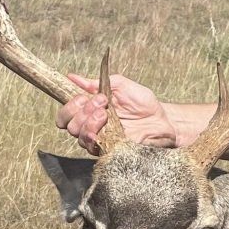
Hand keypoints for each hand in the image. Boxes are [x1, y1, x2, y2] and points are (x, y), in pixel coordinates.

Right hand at [57, 71, 177, 149]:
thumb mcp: (120, 85)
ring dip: (89, 122)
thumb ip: (96, 82)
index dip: (70, 104)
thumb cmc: (143, 103)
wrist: (162, 120)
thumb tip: (72, 77)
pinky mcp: (109, 151)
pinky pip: (93, 148)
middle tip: (101, 103)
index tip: (86, 96)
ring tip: (105, 114)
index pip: (66, 113)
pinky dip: (93, 137)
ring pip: (79, 136)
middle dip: (81, 111)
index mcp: (90, 110)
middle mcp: (91, 126)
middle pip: (68, 125)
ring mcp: (100, 140)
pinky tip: (103, 128)